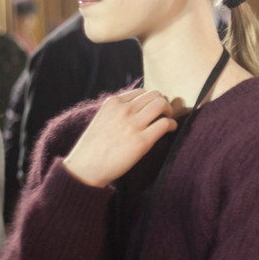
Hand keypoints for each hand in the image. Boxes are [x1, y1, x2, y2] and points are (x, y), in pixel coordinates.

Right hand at [62, 90, 179, 187]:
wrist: (86, 168)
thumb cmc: (95, 146)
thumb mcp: (103, 119)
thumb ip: (118, 111)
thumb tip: (140, 108)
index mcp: (113, 103)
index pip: (141, 92)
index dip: (150, 100)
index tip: (153, 109)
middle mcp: (124, 110)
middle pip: (155, 95)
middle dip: (162, 103)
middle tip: (164, 114)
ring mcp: (133, 124)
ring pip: (161, 105)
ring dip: (169, 111)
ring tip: (168, 120)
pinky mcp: (142, 140)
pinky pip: (165, 123)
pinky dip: (172, 125)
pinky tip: (170, 130)